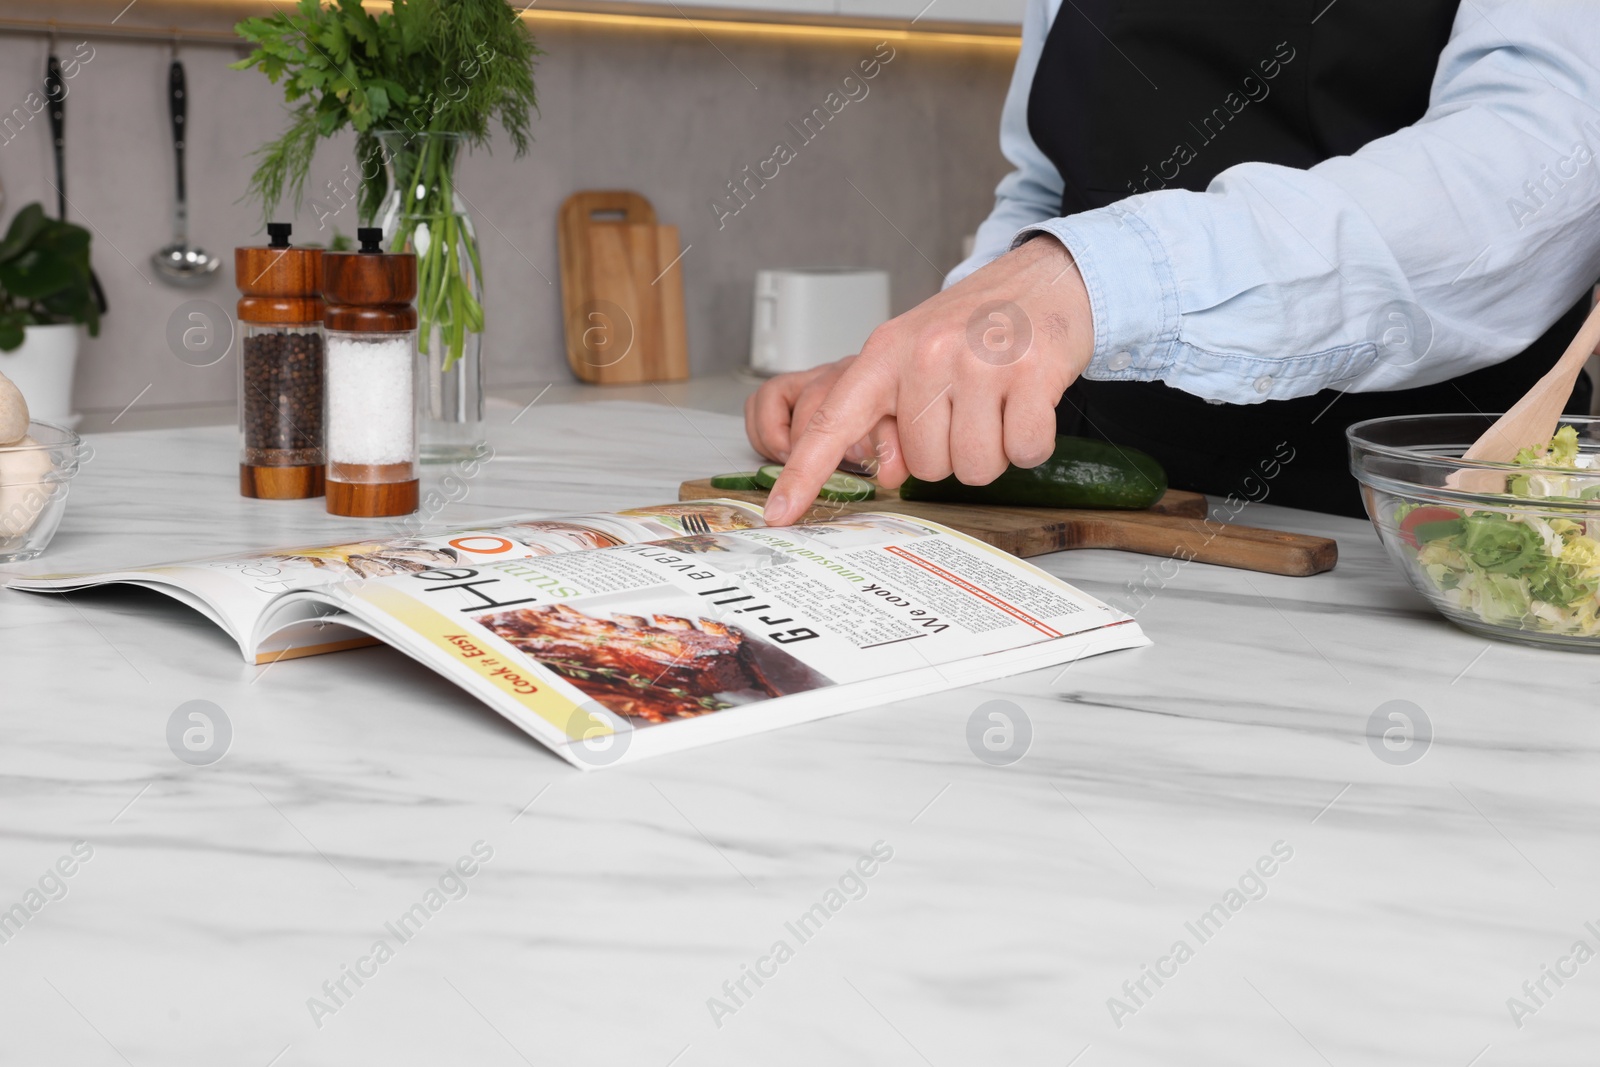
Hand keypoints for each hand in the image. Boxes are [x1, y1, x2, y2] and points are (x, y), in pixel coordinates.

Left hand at [763, 235, 1094, 524]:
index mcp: (887, 351)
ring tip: (997, 404)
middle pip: (924, 465)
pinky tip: (1028, 404)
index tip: (778, 513)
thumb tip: (887, 472)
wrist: (1044, 279)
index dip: (803, 472)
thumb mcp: (916, 349)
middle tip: (968, 407)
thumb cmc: (976, 324)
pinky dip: (1029, 443)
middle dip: (951, 451)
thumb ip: (890, 408)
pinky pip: (1022, 451)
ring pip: (973, 466)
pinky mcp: (1031, 373)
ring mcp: (979, 363)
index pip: (833, 420)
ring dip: (992, 451)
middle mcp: (927, 354)